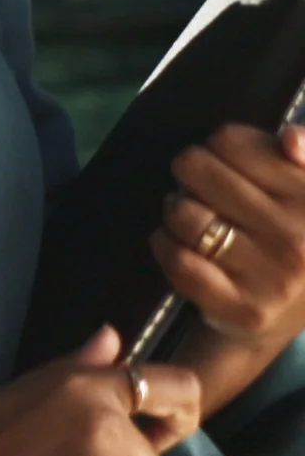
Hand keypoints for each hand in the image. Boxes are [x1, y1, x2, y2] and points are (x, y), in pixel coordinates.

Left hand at [153, 123, 304, 411]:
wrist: (286, 315)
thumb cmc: (290, 235)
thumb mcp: (304, 188)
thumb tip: (289, 140)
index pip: (230, 141)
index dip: (216, 148)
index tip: (225, 166)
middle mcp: (299, 238)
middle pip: (196, 168)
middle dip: (191, 176)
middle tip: (202, 193)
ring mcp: (273, 277)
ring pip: (181, 212)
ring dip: (176, 211)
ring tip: (193, 219)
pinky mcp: (242, 309)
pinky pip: (177, 259)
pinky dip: (165, 245)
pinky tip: (180, 245)